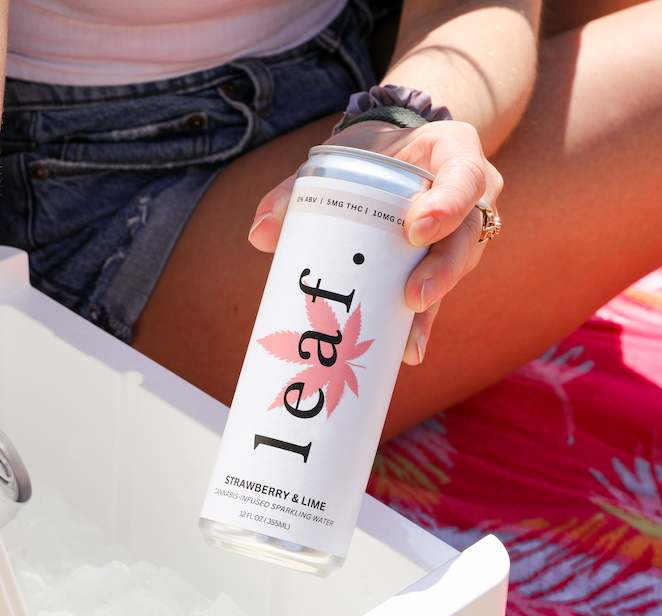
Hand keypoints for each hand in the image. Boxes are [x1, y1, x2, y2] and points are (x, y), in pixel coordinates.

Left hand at [248, 119, 502, 364]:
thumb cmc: (371, 153)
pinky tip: (407, 349)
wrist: (393, 155)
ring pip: (458, 268)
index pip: (465, 176)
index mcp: (451, 153)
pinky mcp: (447, 262)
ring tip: (407, 338)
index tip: (415, 231)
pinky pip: (441, 292)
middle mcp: (469, 194)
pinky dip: (422, 322)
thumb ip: (296, 191)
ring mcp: (462, 230)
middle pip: (467, 235)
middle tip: (413, 297)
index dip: (448, 205)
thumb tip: (259, 235)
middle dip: (443, 269)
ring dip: (434, 304)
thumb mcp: (339, 158)